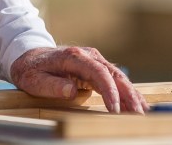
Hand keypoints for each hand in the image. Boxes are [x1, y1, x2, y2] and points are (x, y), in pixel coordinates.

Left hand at [10, 46, 147, 113]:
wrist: (29, 56)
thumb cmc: (31, 70)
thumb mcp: (34, 80)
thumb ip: (51, 85)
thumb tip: (71, 90)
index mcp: (74, 57)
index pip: (99, 73)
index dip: (110, 92)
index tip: (115, 110)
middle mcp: (88, 56)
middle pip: (114, 75)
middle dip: (128, 95)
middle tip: (139, 115)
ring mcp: (94, 61)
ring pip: (118, 77)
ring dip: (131, 95)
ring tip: (143, 113)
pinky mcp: (96, 68)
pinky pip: (114, 80)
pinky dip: (126, 92)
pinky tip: (138, 103)